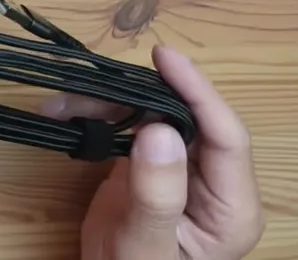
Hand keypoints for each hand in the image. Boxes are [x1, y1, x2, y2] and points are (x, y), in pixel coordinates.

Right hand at [40, 45, 264, 259]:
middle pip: (188, 118)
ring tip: (63, 103)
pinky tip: (66, 114)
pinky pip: (130, 129)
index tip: (164, 57)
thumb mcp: (146, 245)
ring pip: (154, 117)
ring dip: (110, 104)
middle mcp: (213, 182)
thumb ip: (157, 194)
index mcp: (233, 206)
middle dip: (141, 93)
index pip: (226, 136)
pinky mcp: (149, 168)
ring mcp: (180, 173)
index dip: (198, 91)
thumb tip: (159, 128)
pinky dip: (98, 117)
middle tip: (94, 81)